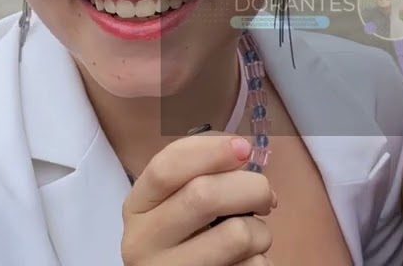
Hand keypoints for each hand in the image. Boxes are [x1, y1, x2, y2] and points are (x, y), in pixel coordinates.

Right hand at [121, 133, 274, 265]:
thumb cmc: (188, 237)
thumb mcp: (177, 203)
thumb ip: (203, 174)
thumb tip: (242, 154)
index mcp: (137, 208)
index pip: (165, 168)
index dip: (211, 151)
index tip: (244, 148)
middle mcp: (143, 243)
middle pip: (205, 196)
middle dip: (252, 188)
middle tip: (265, 198)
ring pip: (237, 235)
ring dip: (261, 232)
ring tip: (252, 238)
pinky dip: (261, 260)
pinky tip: (244, 262)